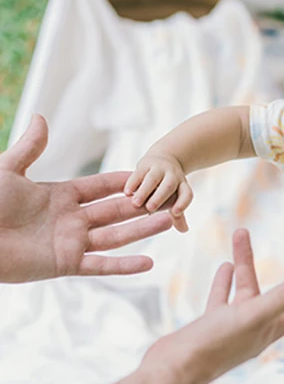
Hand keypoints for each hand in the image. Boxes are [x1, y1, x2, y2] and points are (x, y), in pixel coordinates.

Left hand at [0, 115, 173, 282]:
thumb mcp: (8, 170)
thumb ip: (30, 147)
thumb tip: (41, 117)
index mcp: (60, 196)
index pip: (100, 187)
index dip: (123, 182)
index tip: (148, 174)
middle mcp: (71, 220)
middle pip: (115, 211)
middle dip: (142, 205)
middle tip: (168, 200)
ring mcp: (71, 243)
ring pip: (115, 237)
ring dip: (142, 231)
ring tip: (168, 223)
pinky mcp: (66, 265)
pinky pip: (101, 265)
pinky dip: (124, 266)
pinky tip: (148, 263)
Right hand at [124, 152, 191, 232]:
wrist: (164, 160)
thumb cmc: (168, 187)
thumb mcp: (175, 198)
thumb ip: (178, 215)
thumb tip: (184, 230)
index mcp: (182, 186)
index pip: (187, 194)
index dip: (183, 203)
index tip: (175, 213)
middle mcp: (173, 176)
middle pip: (169, 186)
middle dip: (160, 197)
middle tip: (150, 208)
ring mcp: (159, 169)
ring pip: (153, 179)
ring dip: (144, 191)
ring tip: (135, 203)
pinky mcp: (145, 164)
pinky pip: (139, 173)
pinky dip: (132, 182)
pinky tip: (126, 193)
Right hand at [142, 229, 283, 383]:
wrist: (172, 371)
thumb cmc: (215, 345)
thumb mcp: (255, 315)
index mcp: (274, 327)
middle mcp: (258, 327)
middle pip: (279, 294)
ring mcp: (235, 327)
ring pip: (246, 290)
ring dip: (246, 265)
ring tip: (241, 237)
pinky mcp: (212, 325)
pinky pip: (223, 298)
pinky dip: (225, 282)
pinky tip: (225, 266)